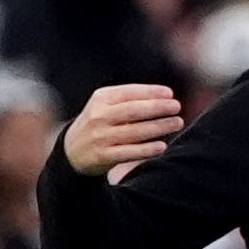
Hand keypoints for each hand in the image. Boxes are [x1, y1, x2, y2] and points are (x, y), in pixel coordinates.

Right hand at [62, 84, 184, 182]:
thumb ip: (129, 100)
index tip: (170, 94)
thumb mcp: (106, 105)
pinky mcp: (102, 156)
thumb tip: (165, 97)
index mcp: (101, 99)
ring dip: (158, 127)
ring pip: (134, 131)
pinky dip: (146, 149)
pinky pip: (129, 152)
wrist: (71, 151)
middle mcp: (99, 116)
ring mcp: (100, 136)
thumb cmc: (99, 123)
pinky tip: (162, 146)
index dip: (150, 92)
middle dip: (157, 108)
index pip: (129, 92)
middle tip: (177, 107)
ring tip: (177, 123)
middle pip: (133, 111)